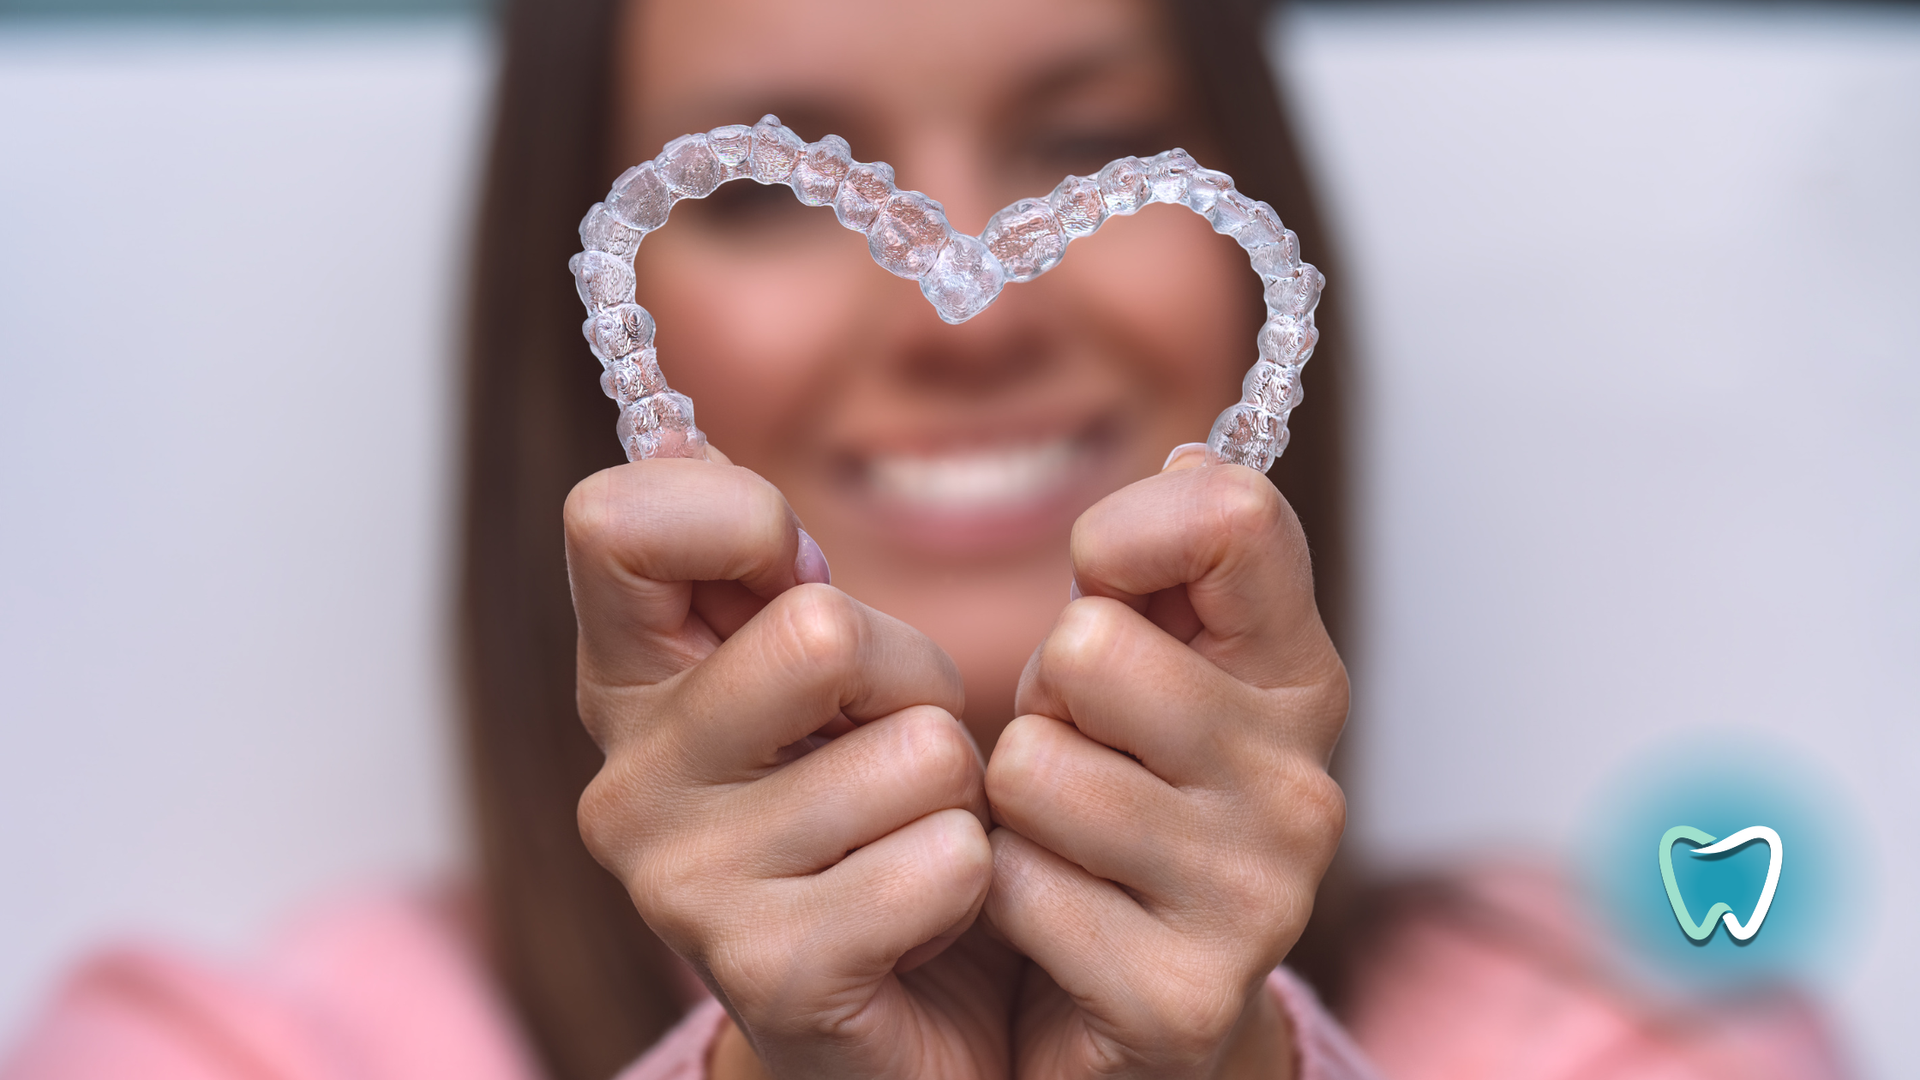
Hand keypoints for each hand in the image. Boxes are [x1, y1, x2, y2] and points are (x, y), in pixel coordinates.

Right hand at [567, 451, 1019, 1079]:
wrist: (907, 1025)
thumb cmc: (874, 820)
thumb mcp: (820, 678)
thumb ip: (762, 573)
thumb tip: (683, 439)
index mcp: (629, 685)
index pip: (613, 522)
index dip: (738, 518)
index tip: (792, 577)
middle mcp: (628, 785)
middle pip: (821, 630)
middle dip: (913, 680)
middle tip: (896, 749)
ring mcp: (686, 889)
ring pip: (917, 754)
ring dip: (958, 794)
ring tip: (911, 840)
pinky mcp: (773, 976)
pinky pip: (948, 862)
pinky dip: (977, 882)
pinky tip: (929, 922)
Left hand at [983, 454, 1349, 1079]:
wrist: (1127, 1014)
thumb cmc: (1122, 809)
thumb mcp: (1145, 673)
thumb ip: (1170, 569)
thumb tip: (1194, 454)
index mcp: (1298, 680)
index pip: (1235, 519)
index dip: (1129, 530)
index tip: (1101, 579)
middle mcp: (1302, 783)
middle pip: (1090, 649)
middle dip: (1044, 701)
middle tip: (1076, 756)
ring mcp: (1255, 896)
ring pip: (1033, 769)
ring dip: (1011, 807)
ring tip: (1060, 839)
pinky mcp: (1182, 994)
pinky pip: (1012, 884)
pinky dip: (998, 898)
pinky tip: (1052, 922)